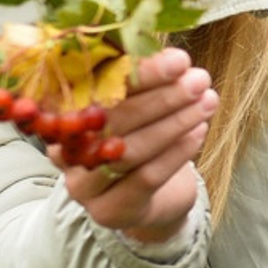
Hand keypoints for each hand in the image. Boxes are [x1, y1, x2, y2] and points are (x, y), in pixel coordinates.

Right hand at [63, 48, 215, 243]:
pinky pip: (145, 178)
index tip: (179, 60)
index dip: (139, 72)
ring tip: (207, 102)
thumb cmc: (140, 139)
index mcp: (60, 115)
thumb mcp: (136, 106)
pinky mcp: (108, 210)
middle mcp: (63, 150)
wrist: (148, 200)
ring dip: (174, 123)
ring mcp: (82, 185)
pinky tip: (199, 131)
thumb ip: (142, 83)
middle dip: (162, 97)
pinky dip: (177, 152)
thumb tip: (173, 57)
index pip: (96, 87)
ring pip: (129, 150)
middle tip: (199, 80)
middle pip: (112, 119)